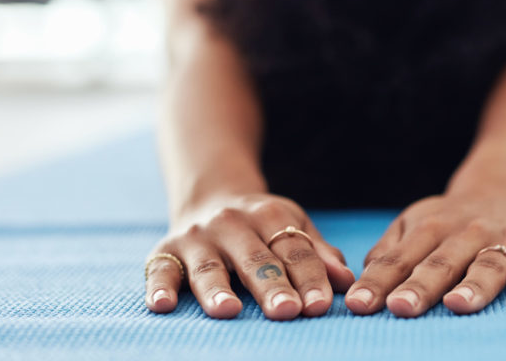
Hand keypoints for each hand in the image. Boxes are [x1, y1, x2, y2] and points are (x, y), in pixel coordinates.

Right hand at [144, 192, 355, 319]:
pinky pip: (160, 270)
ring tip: (229, 311)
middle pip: (256, 260)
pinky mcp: (165, 250)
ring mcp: (197, 237)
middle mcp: (232, 223)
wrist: (209, 194)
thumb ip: (317, 254)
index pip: (293, 250)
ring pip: (209, 267)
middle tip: (287, 311)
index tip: (320, 306)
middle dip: (272, 286)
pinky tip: (162, 305)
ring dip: (218, 290)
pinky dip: (159, 286)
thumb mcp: (292, 227)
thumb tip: (347, 281)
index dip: (309, 278)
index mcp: (270, 216)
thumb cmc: (262, 225)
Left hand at [344, 191, 505, 316]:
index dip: (378, 282)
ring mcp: (505, 239)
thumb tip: (364, 280)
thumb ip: (390, 252)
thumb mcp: (415, 225)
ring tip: (457, 305)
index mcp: (430, 228)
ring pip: (488, 263)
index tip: (358, 306)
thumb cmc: (450, 222)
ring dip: (474, 285)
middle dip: (420, 286)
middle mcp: (467, 232)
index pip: (400, 259)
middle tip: (399, 308)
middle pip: (441, 262)